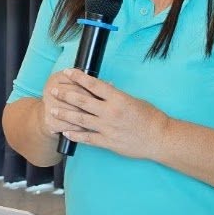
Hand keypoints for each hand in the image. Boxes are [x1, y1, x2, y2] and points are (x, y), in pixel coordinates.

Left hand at [50, 69, 169, 159]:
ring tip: (53, 110)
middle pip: (82, 101)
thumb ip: (116, 96)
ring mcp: (108, 128)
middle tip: (53, 90)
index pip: (93, 84)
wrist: (160, 138)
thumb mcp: (133, 100)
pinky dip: (75, 135)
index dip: (78, 77)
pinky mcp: (108, 142)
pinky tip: (65, 131)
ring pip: (81, 120)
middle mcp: (110, 112)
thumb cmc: (150, 117)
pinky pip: (88, 138)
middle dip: (66, 95)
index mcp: (118, 98)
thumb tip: (104, 89)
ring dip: (65, 114)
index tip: (68, 72)